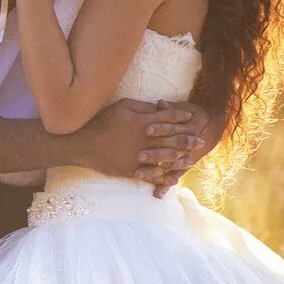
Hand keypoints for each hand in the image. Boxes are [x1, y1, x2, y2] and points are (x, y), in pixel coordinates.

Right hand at [71, 98, 201, 183]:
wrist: (83, 144)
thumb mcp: (122, 106)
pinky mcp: (132, 170)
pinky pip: (152, 175)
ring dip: (181, 159)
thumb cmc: (102, 121)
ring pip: (166, 158)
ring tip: (192, 159)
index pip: (168, 118)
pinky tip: (174, 178)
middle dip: (188, 140)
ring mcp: (139, 157)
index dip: (181, 116)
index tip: (191, 117)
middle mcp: (144, 140)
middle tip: (201, 141)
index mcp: (143, 122)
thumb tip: (159, 108)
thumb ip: (143, 107)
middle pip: (172, 139)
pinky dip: (164, 178)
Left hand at [134, 98, 227, 192]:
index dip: (160, 128)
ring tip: (137, 174)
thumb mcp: (185, 108)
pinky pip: (174, 177)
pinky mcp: (184, 166)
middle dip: (154, 153)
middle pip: (169, 149)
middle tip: (139, 156)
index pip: (172, 127)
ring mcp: (185, 157)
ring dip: (154, 171)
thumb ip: (171, 109)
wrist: (213, 126)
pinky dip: (165, 185)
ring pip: (169, 166)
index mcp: (186, 127)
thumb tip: (160, 103)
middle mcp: (186, 145)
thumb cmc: (193, 115)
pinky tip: (156, 194)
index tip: (146, 129)